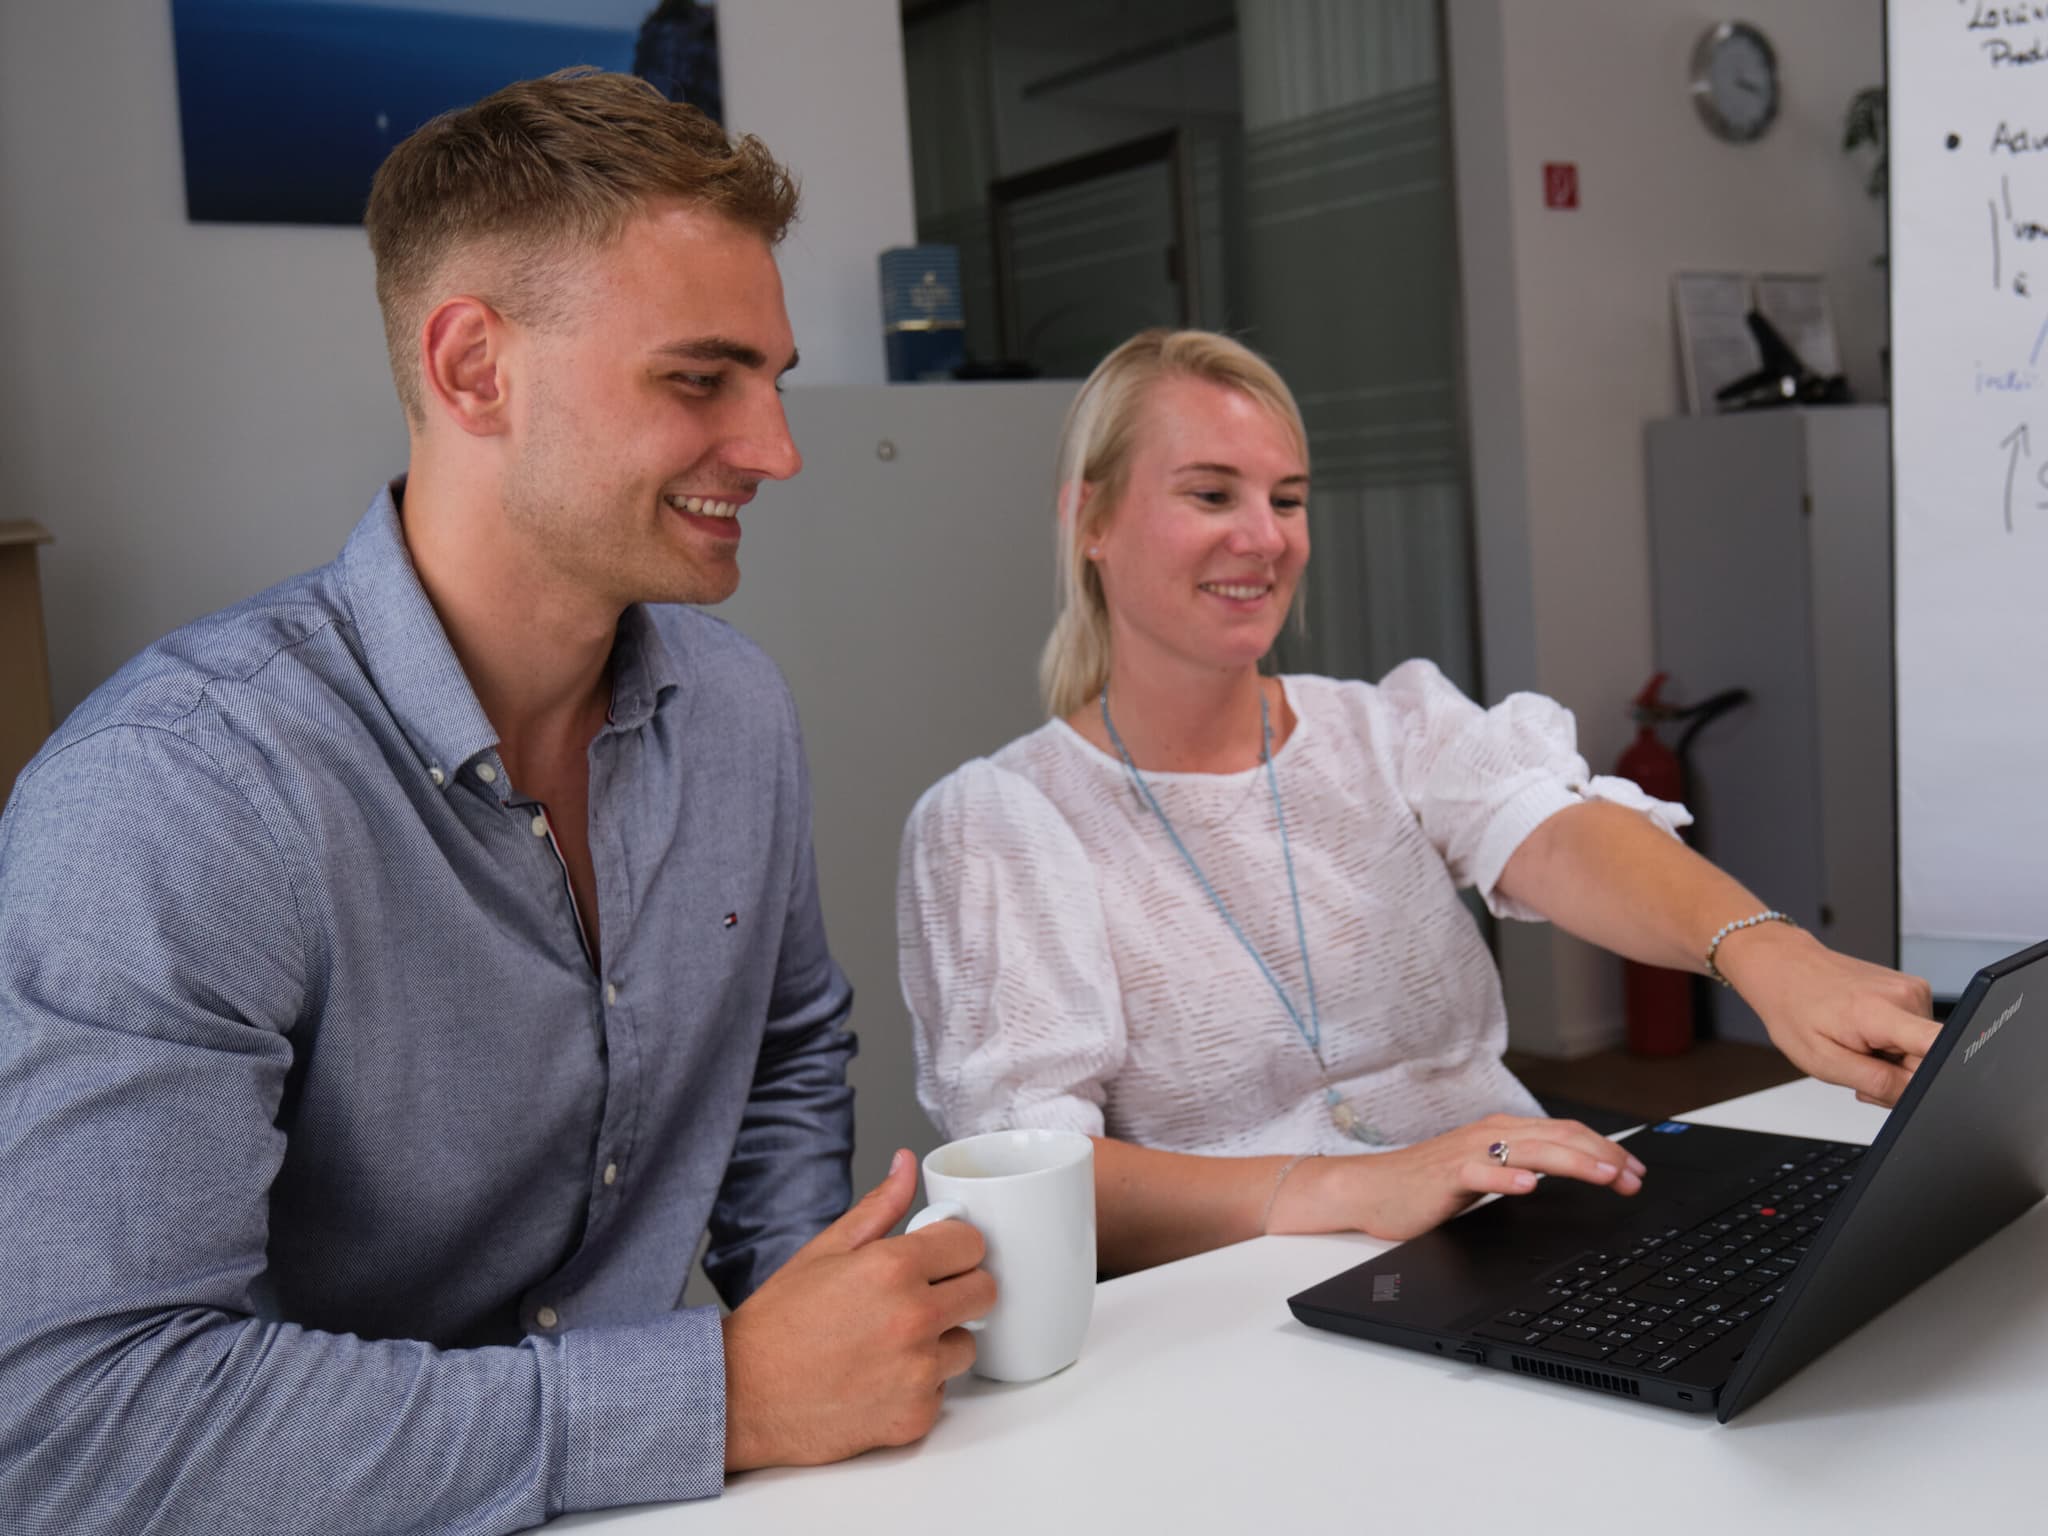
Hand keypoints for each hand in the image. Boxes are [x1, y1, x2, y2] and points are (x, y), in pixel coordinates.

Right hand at [721, 1148, 994, 1469]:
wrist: (741, 1395)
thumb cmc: (778, 1323)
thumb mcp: (824, 1250)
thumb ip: (879, 1206)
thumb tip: (907, 1165)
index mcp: (894, 1267)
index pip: (972, 1244)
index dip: (953, 1247)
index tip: (937, 1257)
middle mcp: (914, 1317)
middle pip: (984, 1291)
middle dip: (958, 1288)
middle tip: (920, 1297)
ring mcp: (918, 1371)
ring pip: (966, 1344)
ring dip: (940, 1341)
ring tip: (890, 1342)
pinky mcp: (915, 1416)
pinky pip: (942, 1390)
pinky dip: (919, 1385)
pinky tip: (879, 1377)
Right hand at [1269, 1114, 1645, 1242]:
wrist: (1369, 1189)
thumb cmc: (1425, 1186)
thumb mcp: (1484, 1173)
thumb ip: (1521, 1169)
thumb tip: (1568, 1178)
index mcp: (1503, 1133)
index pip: (1567, 1134)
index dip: (1606, 1150)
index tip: (1636, 1172)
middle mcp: (1491, 1134)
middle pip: (1559, 1138)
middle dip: (1604, 1157)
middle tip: (1635, 1178)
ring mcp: (1469, 1152)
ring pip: (1532, 1150)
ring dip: (1574, 1162)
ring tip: (1605, 1176)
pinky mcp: (1447, 1174)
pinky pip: (1482, 1172)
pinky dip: (1509, 1177)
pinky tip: (1530, 1186)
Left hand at [1713, 921, 1936, 1106]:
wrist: (1786, 968)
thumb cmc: (1794, 1009)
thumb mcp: (1824, 1062)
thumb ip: (1877, 1083)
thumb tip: (1915, 1095)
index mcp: (1882, 1012)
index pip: (1942, 1047)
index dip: (1933, 1078)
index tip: (1902, 1082)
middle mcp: (1906, 995)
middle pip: (1928, 1061)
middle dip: (1896, 1077)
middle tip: (1857, 1066)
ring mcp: (1913, 990)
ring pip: (1921, 1051)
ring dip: (1891, 1061)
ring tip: (1856, 1046)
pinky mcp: (1913, 991)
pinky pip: (1913, 1035)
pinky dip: (1891, 1046)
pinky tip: (1865, 1036)